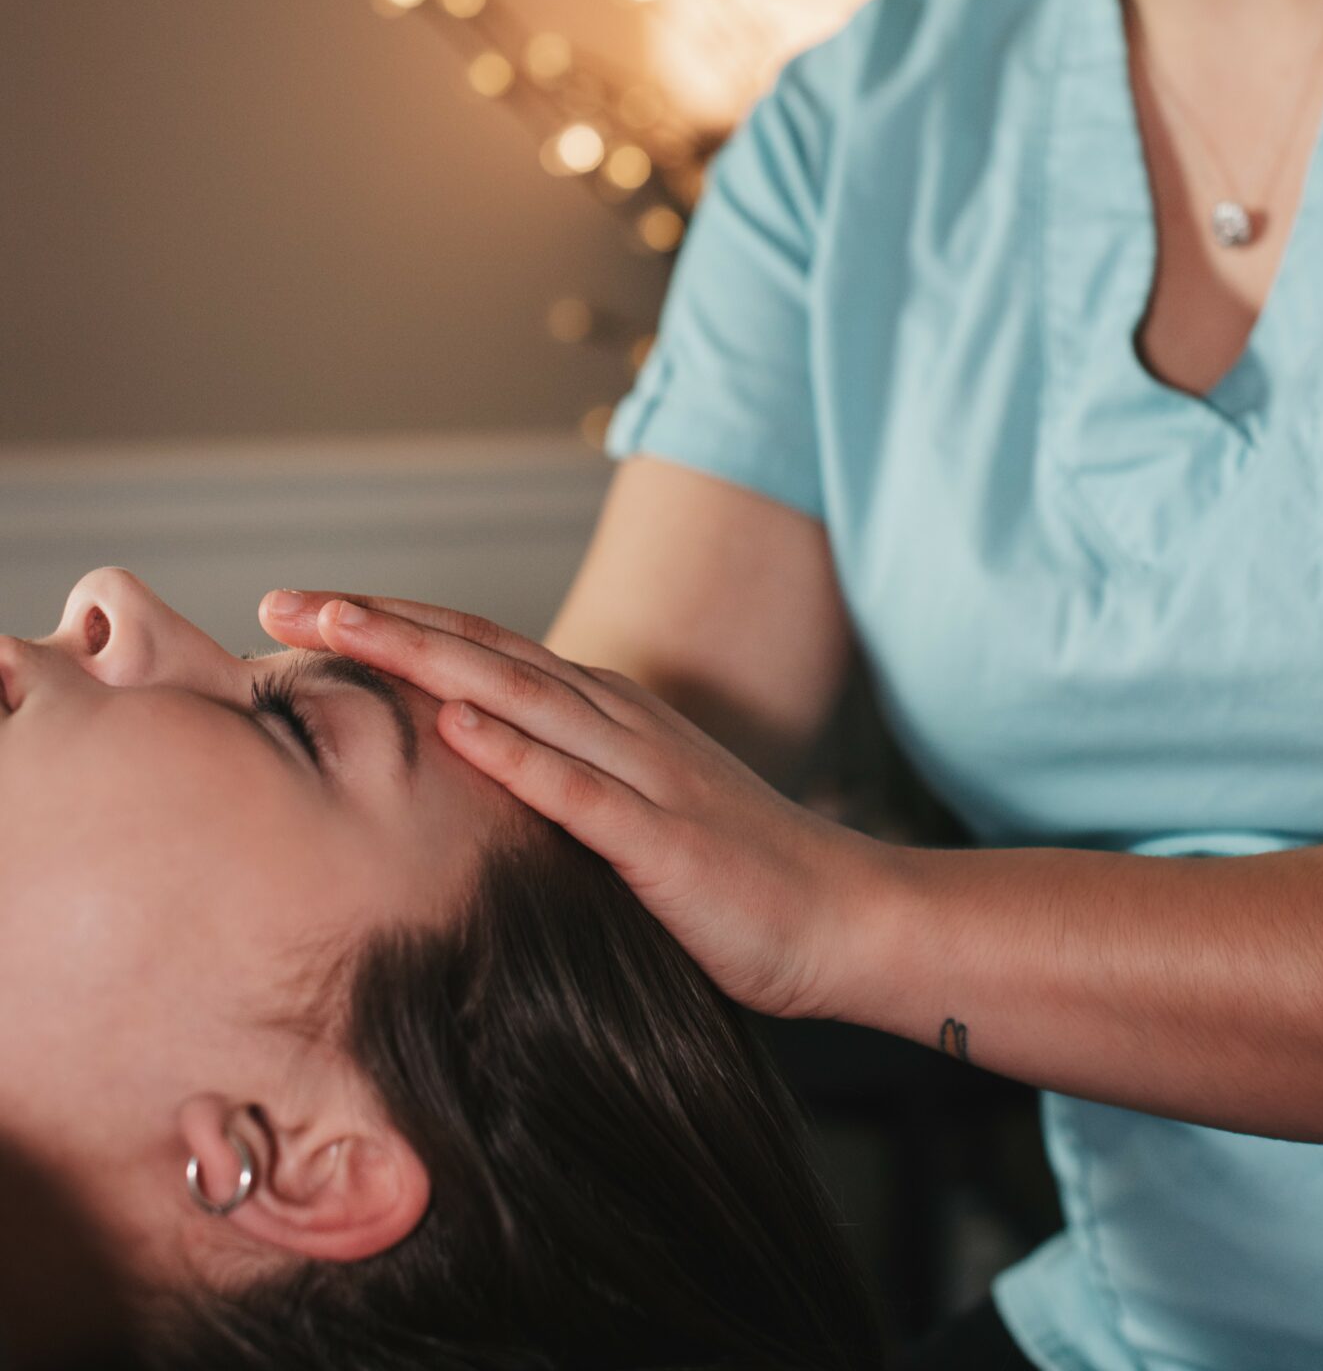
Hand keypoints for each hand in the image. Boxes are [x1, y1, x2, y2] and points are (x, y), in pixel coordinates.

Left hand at [258, 589, 895, 1023]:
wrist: (846, 915)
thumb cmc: (729, 875)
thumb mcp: (626, 808)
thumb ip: (553, 780)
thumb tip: (456, 767)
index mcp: (599, 713)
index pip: (476, 649)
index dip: (388, 623)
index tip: (300, 612)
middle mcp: (615, 722)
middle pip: (479, 653)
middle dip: (376, 624)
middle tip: (281, 602)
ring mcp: (644, 774)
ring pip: (520, 698)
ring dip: (426, 661)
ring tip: (344, 632)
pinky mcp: (669, 842)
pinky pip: (585, 795)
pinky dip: (519, 757)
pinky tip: (458, 730)